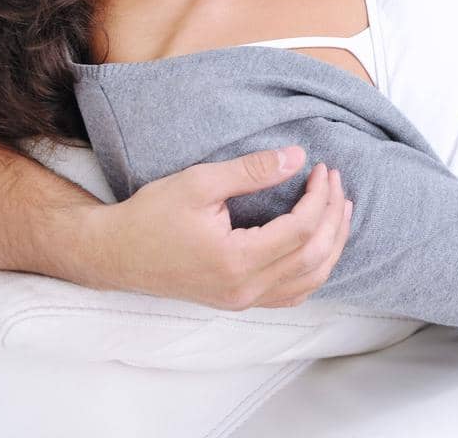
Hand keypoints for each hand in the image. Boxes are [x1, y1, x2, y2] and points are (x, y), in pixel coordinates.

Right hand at [85, 146, 351, 309]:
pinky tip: (320, 244)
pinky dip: (315, 269)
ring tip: (341, 209)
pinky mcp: (238, 301)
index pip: (301, 230)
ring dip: (332, 245)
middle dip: (333, 216)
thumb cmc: (152, 215)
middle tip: (336, 182)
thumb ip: (251, 171)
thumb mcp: (200, 182)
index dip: (319, 197)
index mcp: (236, 261)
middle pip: (314, 257)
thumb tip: (297, 157)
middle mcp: (244, 289)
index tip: (321, 168)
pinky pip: (292, 294)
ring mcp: (242, 300)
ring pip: (309, 281)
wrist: (116, 253)